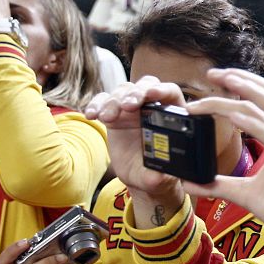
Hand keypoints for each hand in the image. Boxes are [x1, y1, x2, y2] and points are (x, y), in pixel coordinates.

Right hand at [84, 77, 186, 199]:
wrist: (140, 176)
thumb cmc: (156, 172)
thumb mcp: (159, 178)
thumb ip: (160, 176)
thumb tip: (158, 176)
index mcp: (172, 115)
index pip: (171, 93)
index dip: (163, 90)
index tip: (152, 94)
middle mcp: (152, 106)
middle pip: (145, 86)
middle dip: (136, 93)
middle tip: (128, 106)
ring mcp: (132, 107)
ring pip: (123, 91)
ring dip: (114, 101)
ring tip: (108, 117)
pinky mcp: (114, 113)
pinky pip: (103, 101)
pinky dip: (96, 105)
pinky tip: (91, 115)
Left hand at [184, 69, 263, 257]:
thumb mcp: (246, 195)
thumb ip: (220, 185)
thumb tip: (190, 182)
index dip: (242, 85)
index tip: (215, 79)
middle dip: (242, 80)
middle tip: (213, 74)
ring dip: (249, 93)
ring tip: (225, 84)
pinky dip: (256, 125)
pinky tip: (236, 116)